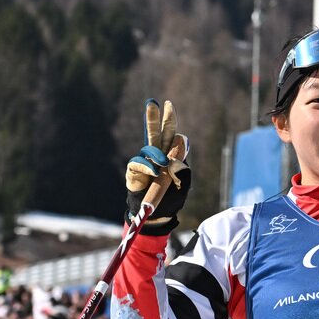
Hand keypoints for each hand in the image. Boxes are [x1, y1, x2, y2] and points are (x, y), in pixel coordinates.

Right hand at [125, 99, 189, 234]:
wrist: (157, 216)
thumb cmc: (171, 199)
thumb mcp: (183, 187)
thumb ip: (184, 173)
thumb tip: (175, 160)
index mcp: (172, 156)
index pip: (171, 135)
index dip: (170, 121)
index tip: (168, 106)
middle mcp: (157, 156)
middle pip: (156, 133)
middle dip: (154, 118)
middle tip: (152, 102)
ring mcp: (145, 163)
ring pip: (148, 147)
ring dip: (157, 154)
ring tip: (163, 166)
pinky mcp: (134, 173)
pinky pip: (138, 163)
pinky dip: (147, 166)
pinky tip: (154, 172)